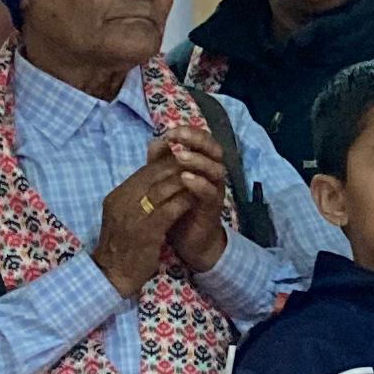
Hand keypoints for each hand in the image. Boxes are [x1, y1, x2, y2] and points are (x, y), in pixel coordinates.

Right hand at [93, 142, 217, 298]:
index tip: (186, 158)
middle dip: (178, 166)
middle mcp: (123, 201)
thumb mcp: (124, 215)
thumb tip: (155, 177)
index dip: (166, 162)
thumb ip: (136, 196)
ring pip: (163, 188)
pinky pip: (169, 209)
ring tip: (200, 178)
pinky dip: (184, 201)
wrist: (111, 275)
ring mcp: (133, 216)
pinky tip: (196, 199)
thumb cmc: (121, 246)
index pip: (144, 170)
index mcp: (117, 195)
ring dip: (184, 181)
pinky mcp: (146, 232)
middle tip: (198, 163)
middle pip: (154, 174)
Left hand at [158, 124, 233, 273]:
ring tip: (180, 157)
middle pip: (214, 149)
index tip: (170, 132)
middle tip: (178, 136)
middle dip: (197, 140)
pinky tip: (185, 179)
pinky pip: (211, 192)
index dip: (189, 132)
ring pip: (216, 169)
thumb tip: (156, 139)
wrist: (190, 241)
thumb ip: (162, 161)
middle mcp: (213, 174)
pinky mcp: (213, 208)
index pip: (203, 140)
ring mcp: (215, 190)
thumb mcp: (168, 181)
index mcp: (203, 164)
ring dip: (198, 161)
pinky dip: (199, 184)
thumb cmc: (179, 207)